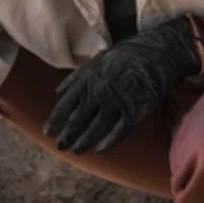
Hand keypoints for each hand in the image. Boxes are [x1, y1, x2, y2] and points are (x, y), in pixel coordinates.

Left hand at [43, 16, 202, 153]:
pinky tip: (99, 150)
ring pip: (96, 129)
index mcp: (86, 79)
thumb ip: (76, 78)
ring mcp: (117, 102)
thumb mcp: (96, 61)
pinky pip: (119, 132)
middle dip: (66, 136)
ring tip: (76, 151)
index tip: (47, 132)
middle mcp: (99, 92)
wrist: (156, 52)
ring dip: (84, 142)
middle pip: (77, 121)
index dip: (55, 121)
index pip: (65, 106)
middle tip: (60, 146)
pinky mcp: (135, 110)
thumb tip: (58, 92)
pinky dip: (108, 143)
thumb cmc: (124, 57)